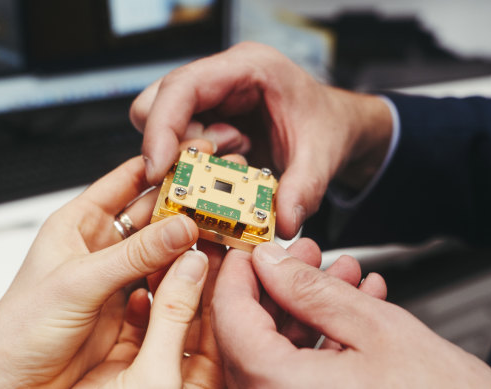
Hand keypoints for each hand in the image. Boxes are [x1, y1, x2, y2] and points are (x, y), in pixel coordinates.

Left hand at [0, 156, 206, 387]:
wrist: (12, 383)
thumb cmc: (19, 327)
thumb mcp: (77, 282)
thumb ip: (132, 256)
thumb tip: (181, 228)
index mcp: (79, 223)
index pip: (127, 179)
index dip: (161, 162)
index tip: (194, 154)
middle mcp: (101, 244)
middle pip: (152, 211)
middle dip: (185, 200)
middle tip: (219, 192)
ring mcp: (117, 275)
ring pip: (162, 247)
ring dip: (189, 238)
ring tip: (221, 226)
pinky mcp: (129, 305)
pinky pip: (163, 281)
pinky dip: (184, 274)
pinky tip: (204, 267)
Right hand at [131, 41, 393, 237]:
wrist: (333, 124)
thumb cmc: (325, 123)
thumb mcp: (322, 155)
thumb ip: (304, 188)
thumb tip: (282, 222)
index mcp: (247, 67)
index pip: (182, 87)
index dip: (162, 127)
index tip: (158, 168)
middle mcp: (220, 79)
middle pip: (157, 104)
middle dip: (172, 147)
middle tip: (206, 169)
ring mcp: (209, 99)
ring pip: (161, 126)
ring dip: (186, 158)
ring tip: (233, 162)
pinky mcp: (205, 120)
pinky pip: (178, 143)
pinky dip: (193, 165)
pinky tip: (231, 166)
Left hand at [211, 241, 490, 387]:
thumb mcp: (376, 330)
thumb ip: (310, 291)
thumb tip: (269, 262)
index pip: (230, 321)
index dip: (237, 277)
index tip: (250, 251)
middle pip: (252, 337)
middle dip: (280, 289)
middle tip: (305, 257)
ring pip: (279, 353)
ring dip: (306, 310)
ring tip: (342, 276)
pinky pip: (301, 375)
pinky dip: (321, 340)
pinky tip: (354, 310)